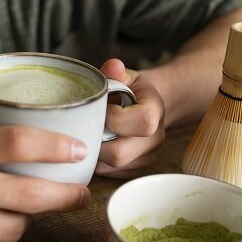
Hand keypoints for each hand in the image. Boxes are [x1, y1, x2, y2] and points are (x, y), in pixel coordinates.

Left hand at [95, 59, 165, 178]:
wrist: (146, 107)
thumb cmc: (132, 90)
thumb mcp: (127, 76)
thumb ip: (117, 71)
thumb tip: (112, 67)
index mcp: (155, 112)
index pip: (142, 123)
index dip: (116, 118)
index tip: (104, 108)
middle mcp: (155, 139)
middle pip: (120, 154)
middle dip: (96, 141)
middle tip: (86, 126)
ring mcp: (146, 159)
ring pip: (110, 167)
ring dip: (93, 152)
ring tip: (89, 133)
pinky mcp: (133, 171)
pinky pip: (108, 174)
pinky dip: (96, 161)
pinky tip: (94, 144)